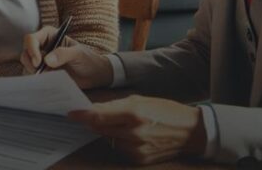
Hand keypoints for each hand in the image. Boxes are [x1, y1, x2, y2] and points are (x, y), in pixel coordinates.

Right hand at [20, 25, 112, 88]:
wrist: (95, 75)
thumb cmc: (88, 59)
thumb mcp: (78, 54)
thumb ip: (63, 54)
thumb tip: (47, 60)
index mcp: (50, 35)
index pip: (32, 39)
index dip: (31, 49)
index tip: (38, 62)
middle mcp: (43, 46)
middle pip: (26, 51)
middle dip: (30, 62)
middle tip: (40, 72)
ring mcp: (42, 60)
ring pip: (27, 64)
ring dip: (32, 71)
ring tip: (46, 77)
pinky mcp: (44, 72)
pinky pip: (33, 74)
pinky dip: (36, 78)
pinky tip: (46, 81)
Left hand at [69, 96, 205, 163]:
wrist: (190, 131)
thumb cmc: (165, 111)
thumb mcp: (141, 100)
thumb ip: (116, 105)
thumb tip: (94, 109)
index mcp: (134, 113)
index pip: (99, 116)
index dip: (82, 115)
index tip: (71, 113)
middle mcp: (133, 133)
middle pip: (100, 128)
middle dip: (93, 122)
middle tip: (86, 116)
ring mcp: (136, 149)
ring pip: (109, 139)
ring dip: (109, 132)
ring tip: (123, 125)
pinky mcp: (139, 160)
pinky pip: (120, 149)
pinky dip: (121, 142)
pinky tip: (132, 136)